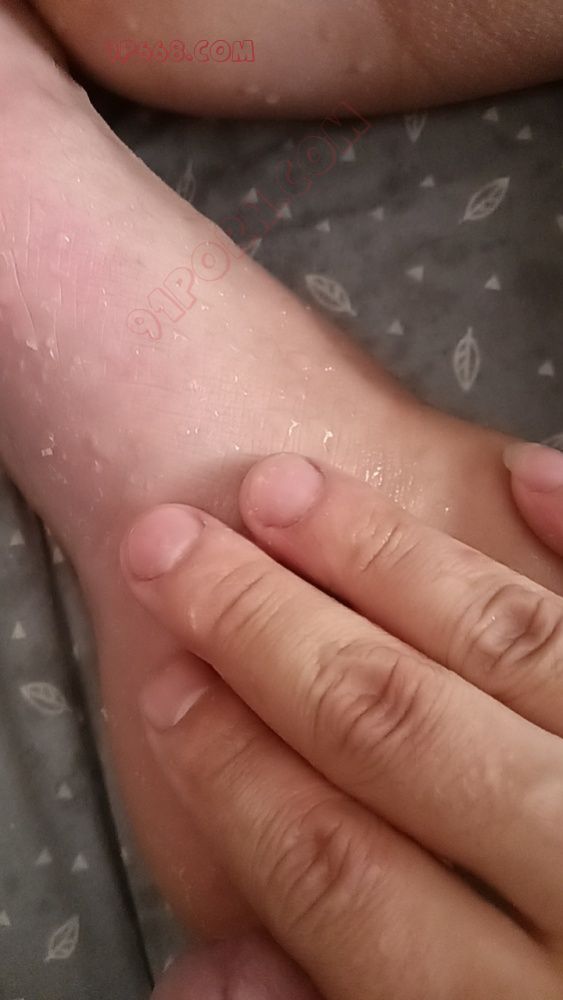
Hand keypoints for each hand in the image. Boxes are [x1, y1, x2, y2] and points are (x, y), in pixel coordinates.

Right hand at [121, 454, 562, 999]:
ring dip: (389, 559)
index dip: (232, 771)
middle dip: (268, 629)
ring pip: (516, 644)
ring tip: (291, 495)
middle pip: (399, 729)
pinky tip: (529, 475)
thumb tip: (209, 972)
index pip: (339, 867)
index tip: (168, 686)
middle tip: (180, 549)